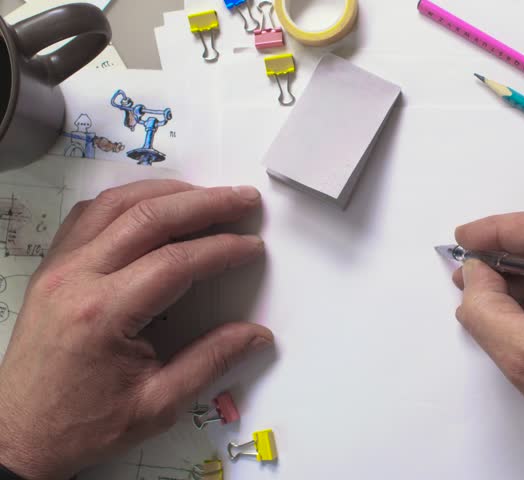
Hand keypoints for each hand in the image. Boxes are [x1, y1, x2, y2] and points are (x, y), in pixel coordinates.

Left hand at [0, 181, 272, 479]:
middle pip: (148, 218)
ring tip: (207, 195)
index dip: (222, 249)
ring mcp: (58, 268)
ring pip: (115, 205)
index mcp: (103, 314)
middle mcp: (75, 279)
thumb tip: (257, 335)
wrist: (20, 435)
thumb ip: (211, 362)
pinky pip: (88, 216)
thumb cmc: (84, 425)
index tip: (253, 247)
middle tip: (243, 199)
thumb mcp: (157, 405)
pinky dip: (127, 200)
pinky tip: (154, 205)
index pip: (176, 262)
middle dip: (205, 203)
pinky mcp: (51, 269)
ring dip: (166, 193)